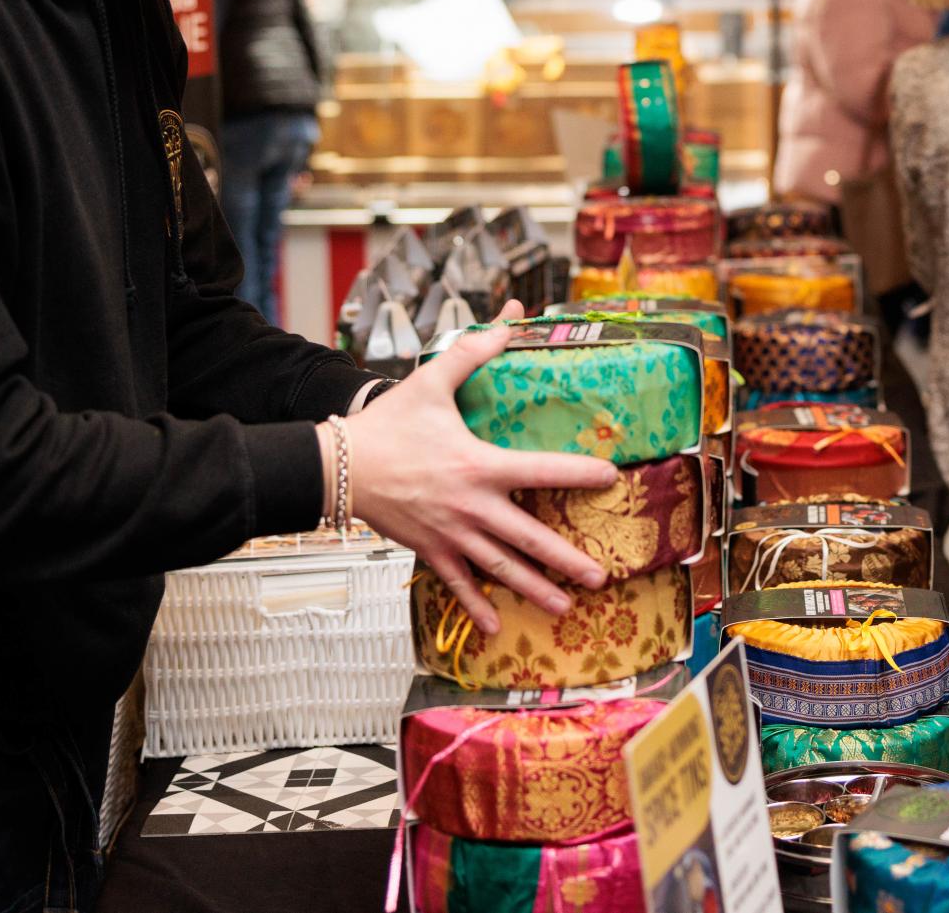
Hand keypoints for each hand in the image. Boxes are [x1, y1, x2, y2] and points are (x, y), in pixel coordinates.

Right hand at [339, 303, 618, 632]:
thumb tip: (511, 321)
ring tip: (565, 606)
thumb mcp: (431, 382)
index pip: (543, 469)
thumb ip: (474, 352)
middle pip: (529, 538)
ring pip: (501, 569)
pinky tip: (494, 627)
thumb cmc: (386, 425)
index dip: (580, 472)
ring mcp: (450, 535)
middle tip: (600, 576)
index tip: (611, 477)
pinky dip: (475, 607)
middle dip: (567, 559)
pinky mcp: (429, 551)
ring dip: (534, 589)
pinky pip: (457, 584)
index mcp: (479, 465)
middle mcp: (471, 507)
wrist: (337, 466)